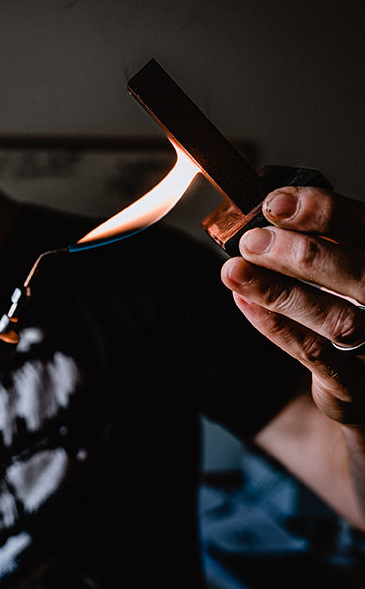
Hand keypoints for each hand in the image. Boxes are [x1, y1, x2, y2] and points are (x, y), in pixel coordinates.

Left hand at [221, 185, 364, 424]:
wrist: (363, 379)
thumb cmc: (353, 307)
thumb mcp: (344, 267)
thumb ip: (321, 241)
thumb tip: (269, 211)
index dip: (326, 212)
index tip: (277, 204)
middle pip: (362, 274)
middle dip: (303, 254)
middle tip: (253, 241)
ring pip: (338, 319)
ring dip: (280, 292)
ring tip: (237, 271)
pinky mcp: (357, 384)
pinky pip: (314, 354)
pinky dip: (276, 325)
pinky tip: (246, 300)